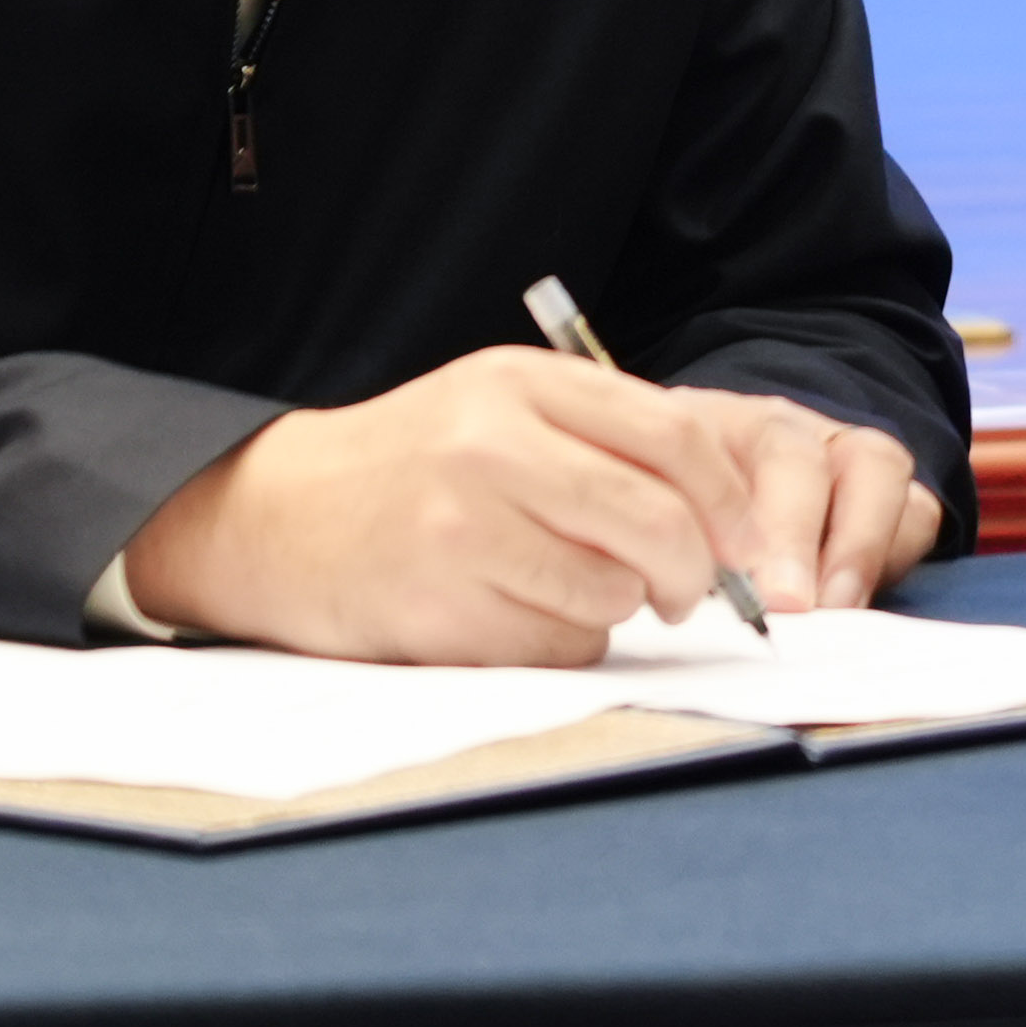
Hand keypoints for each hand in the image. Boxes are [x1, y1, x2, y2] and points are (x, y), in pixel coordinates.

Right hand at [123, 351, 939, 661]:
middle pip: (657, 521)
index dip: (729, 499)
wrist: (279, 516)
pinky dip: (562, 640)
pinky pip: (555, 642)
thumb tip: (732, 515)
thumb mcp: (503, 408)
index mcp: (522, 384)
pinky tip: (517, 612)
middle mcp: (492, 447)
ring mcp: (461, 528)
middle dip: (696, 571)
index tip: (746, 537)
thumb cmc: (417, 466)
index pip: (675, 437)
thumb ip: (606, 439)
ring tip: (577, 588)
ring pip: (611, 590)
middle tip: (693, 591)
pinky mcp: (438, 606)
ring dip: (619, 607)